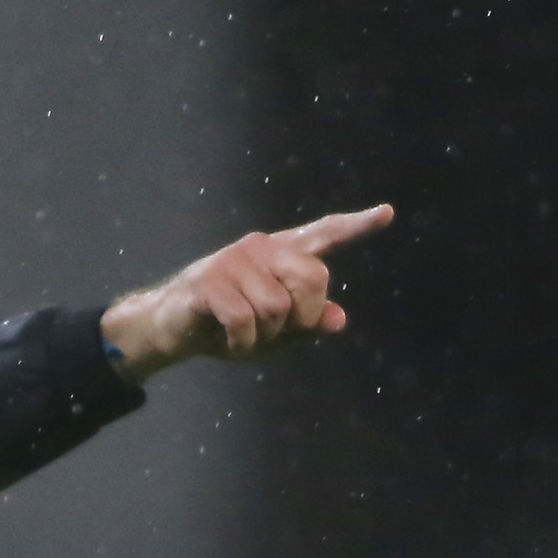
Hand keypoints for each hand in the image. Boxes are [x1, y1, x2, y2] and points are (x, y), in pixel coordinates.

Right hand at [100, 205, 393, 378]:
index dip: (357, 226)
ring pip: (278, 308)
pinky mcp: (210, 280)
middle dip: (300, 318)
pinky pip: (246, 321)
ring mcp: (235, 260)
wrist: (171, 328)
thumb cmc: (226, 327)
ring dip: (263, 337)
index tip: (386, 213)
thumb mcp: (275, 333)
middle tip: (275, 332)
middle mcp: (262, 247)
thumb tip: (339, 320)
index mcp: (282, 255)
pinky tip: (228, 342)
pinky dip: (241, 344)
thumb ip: (308, 324)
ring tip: (243, 335)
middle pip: (312, 280)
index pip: (325, 235)